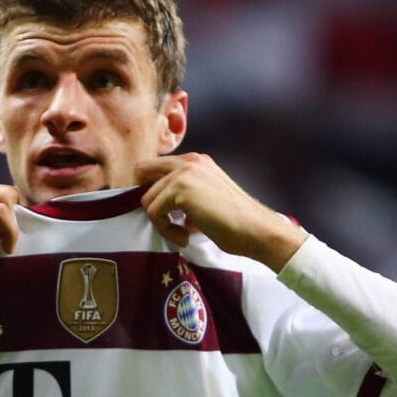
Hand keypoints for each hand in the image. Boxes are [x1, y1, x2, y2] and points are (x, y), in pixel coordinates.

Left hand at [134, 153, 306, 271]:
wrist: (255, 229)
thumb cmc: (234, 221)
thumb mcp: (205, 198)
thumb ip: (182, 193)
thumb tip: (155, 204)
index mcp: (195, 161)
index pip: (153, 167)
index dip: (151, 190)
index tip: (163, 212)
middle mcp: (188, 160)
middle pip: (141, 172)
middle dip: (148, 200)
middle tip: (166, 221)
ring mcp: (184, 172)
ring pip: (146, 198)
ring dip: (160, 221)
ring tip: (182, 232)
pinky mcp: (180, 188)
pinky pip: (153, 212)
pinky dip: (165, 230)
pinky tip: (185, 236)